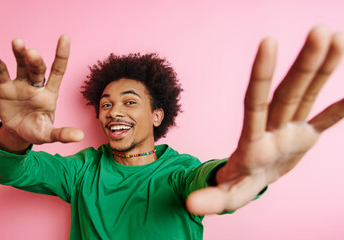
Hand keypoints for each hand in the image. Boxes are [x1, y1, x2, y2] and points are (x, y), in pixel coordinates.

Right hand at [0, 35, 83, 148]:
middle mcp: (36, 84)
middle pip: (37, 68)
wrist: (17, 133)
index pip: (58, 70)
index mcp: (49, 93)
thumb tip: (80, 136)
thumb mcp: (48, 134)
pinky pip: (1, 72)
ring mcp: (20, 83)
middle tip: (31, 52)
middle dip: (34, 60)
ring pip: (21, 65)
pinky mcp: (5, 86)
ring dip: (19, 53)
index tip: (64, 37)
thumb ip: (62, 134)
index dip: (61, 55)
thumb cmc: (36, 130)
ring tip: (17, 43)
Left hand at [187, 26, 343, 214]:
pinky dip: (342, 106)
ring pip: (308, 95)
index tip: (268, 42)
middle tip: (319, 31)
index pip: (256, 101)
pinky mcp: (305, 137)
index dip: (261, 74)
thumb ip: (211, 199)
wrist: (247, 183)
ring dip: (323, 68)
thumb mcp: (224, 196)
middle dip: (305, 63)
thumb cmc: (233, 186)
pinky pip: (327, 118)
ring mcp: (290, 130)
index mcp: (253, 141)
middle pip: (289, 92)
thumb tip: (191, 205)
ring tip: (335, 37)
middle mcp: (273, 128)